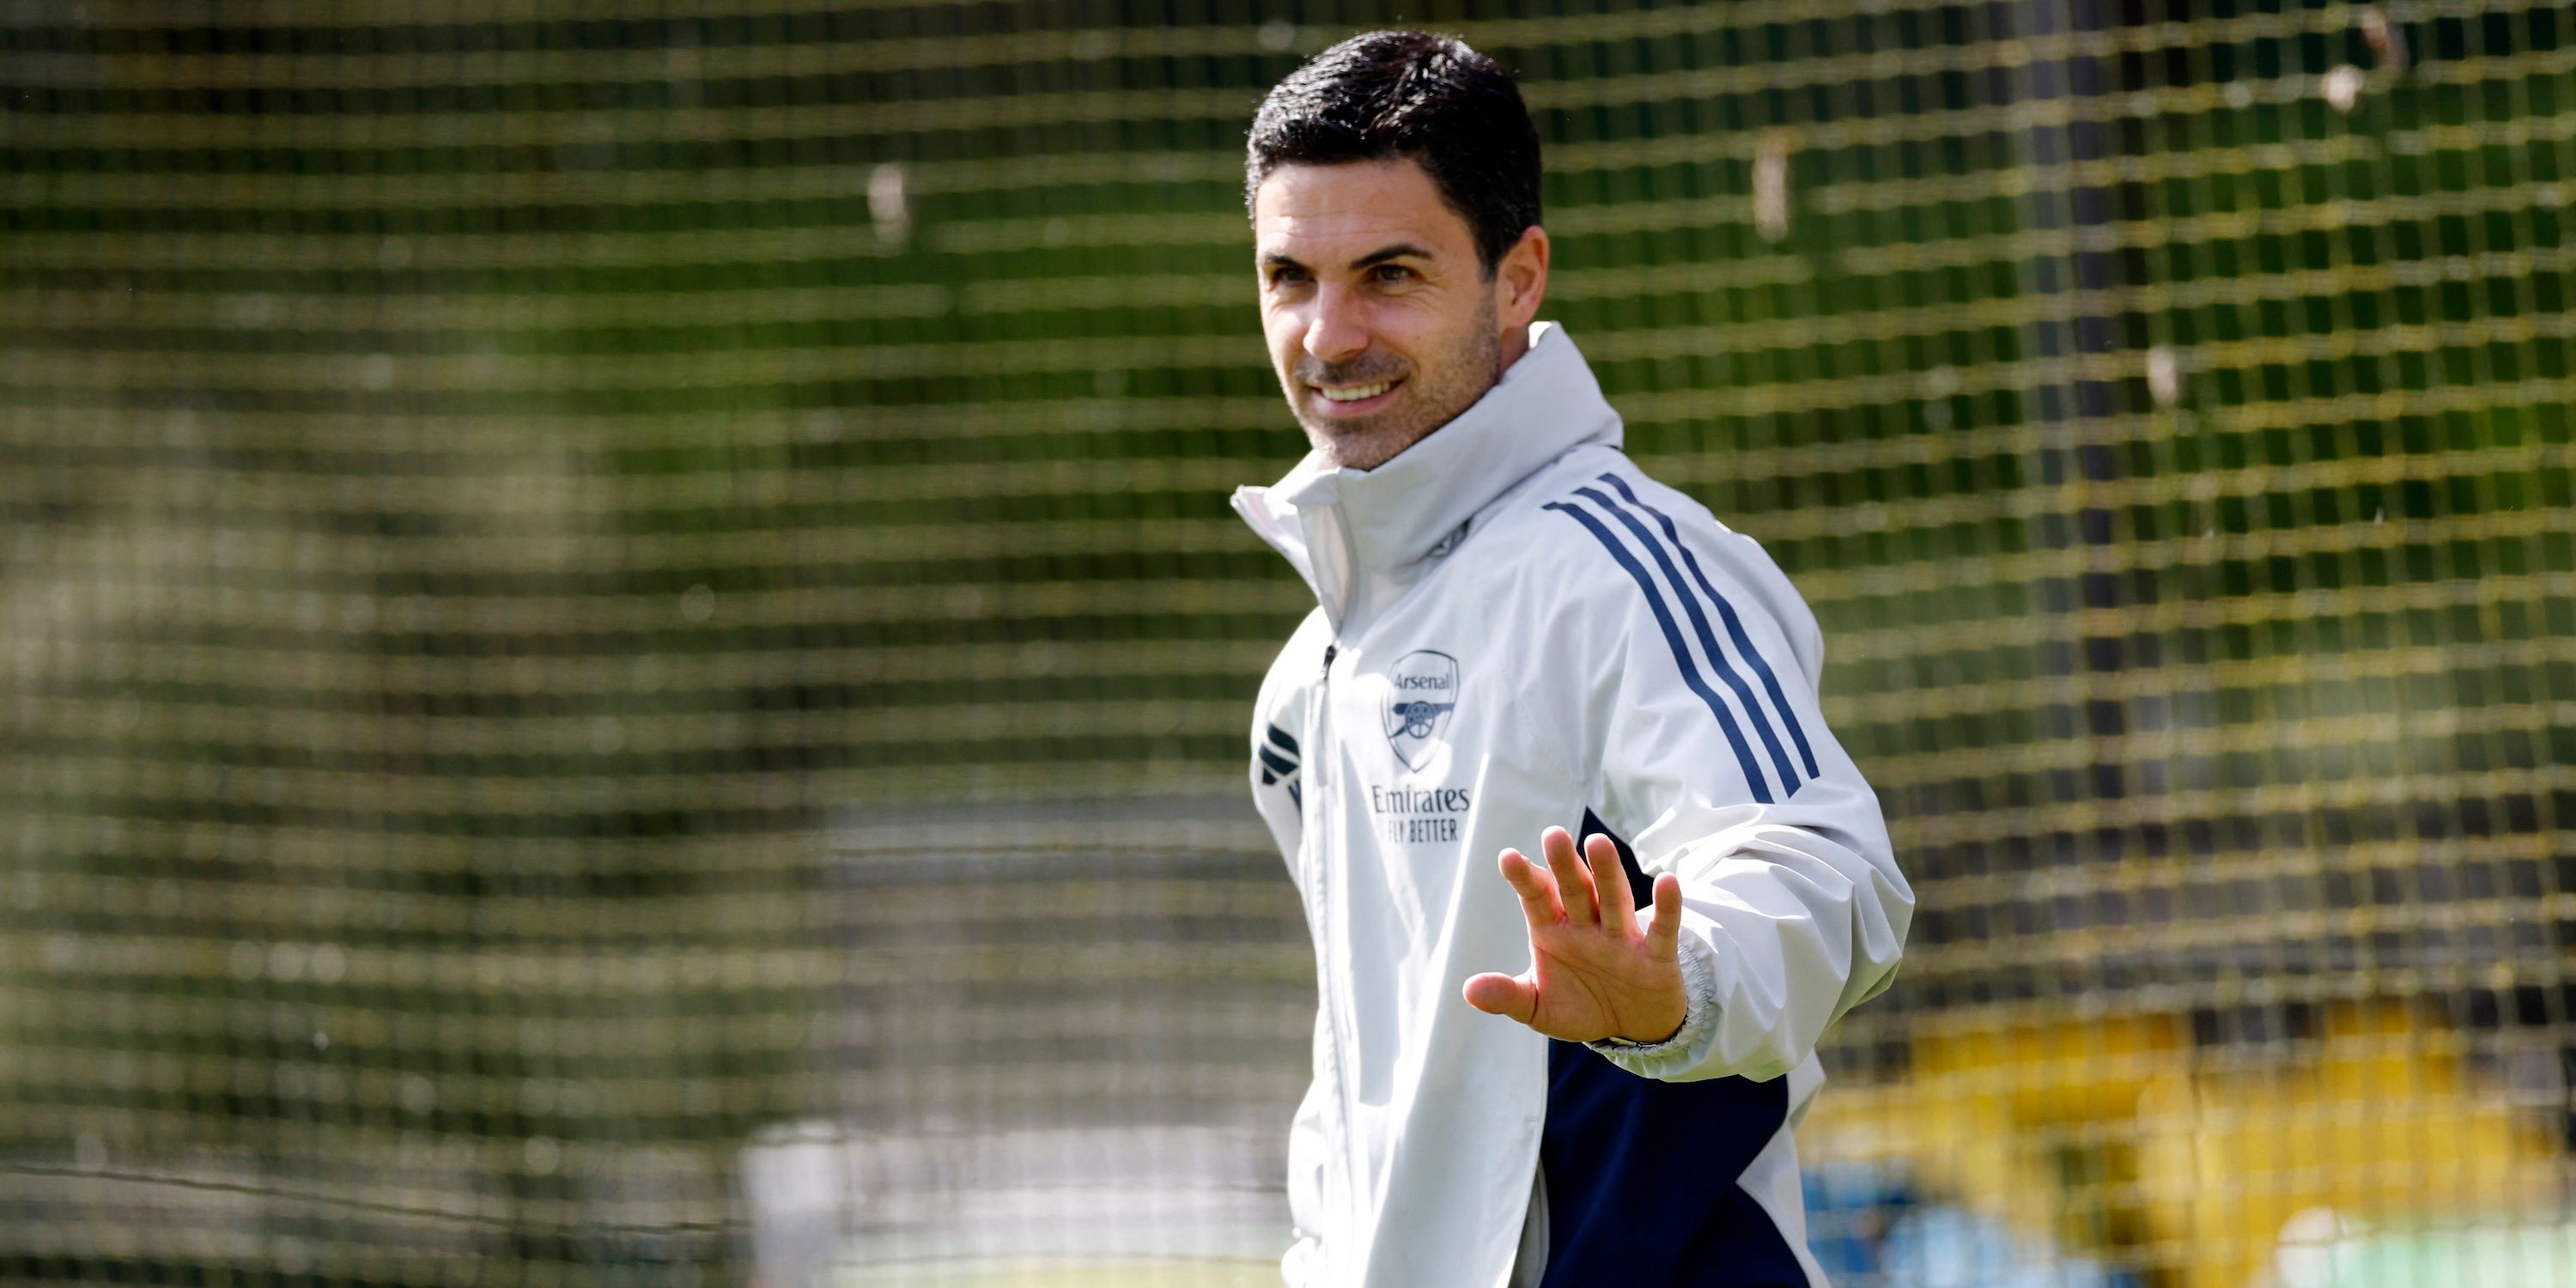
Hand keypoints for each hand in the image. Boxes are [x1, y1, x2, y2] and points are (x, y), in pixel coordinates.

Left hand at [1462, 826, 1687, 1043]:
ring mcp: (1621, 938)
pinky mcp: (1656, 956)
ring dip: (1607, 873)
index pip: (1537, 898)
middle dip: (1564, 865)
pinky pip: (1661, 930)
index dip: (1525, 878)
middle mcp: (1587, 926)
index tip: (1508, 858)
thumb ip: (1508, 996)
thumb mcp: (1539, 1008)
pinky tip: (1668, 881)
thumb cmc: (1581, 1006)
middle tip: (1553, 835)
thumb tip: (1469, 991)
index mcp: (1554, 930)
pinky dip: (1666, 908)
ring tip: (1598, 843)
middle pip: (1575, 889)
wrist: (1632, 1030)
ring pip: (1614, 899)